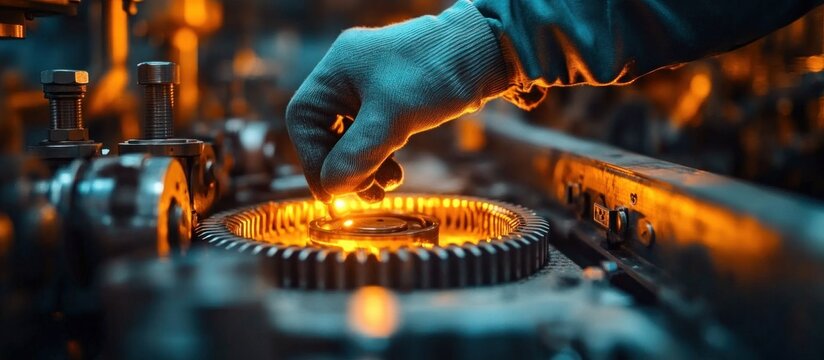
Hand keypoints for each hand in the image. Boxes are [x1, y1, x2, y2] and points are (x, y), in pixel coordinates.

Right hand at [285, 0, 511, 201]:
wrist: (487, 52)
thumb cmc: (437, 73)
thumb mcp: (394, 117)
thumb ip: (358, 154)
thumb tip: (332, 189)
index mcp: (337, 69)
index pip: (304, 121)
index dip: (313, 160)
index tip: (331, 193)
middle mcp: (348, 75)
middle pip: (326, 131)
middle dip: (342, 167)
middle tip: (363, 196)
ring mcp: (371, 86)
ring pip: (351, 136)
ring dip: (363, 167)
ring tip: (384, 188)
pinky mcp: (394, 97)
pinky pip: (373, 133)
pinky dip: (379, 156)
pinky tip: (394, 173)